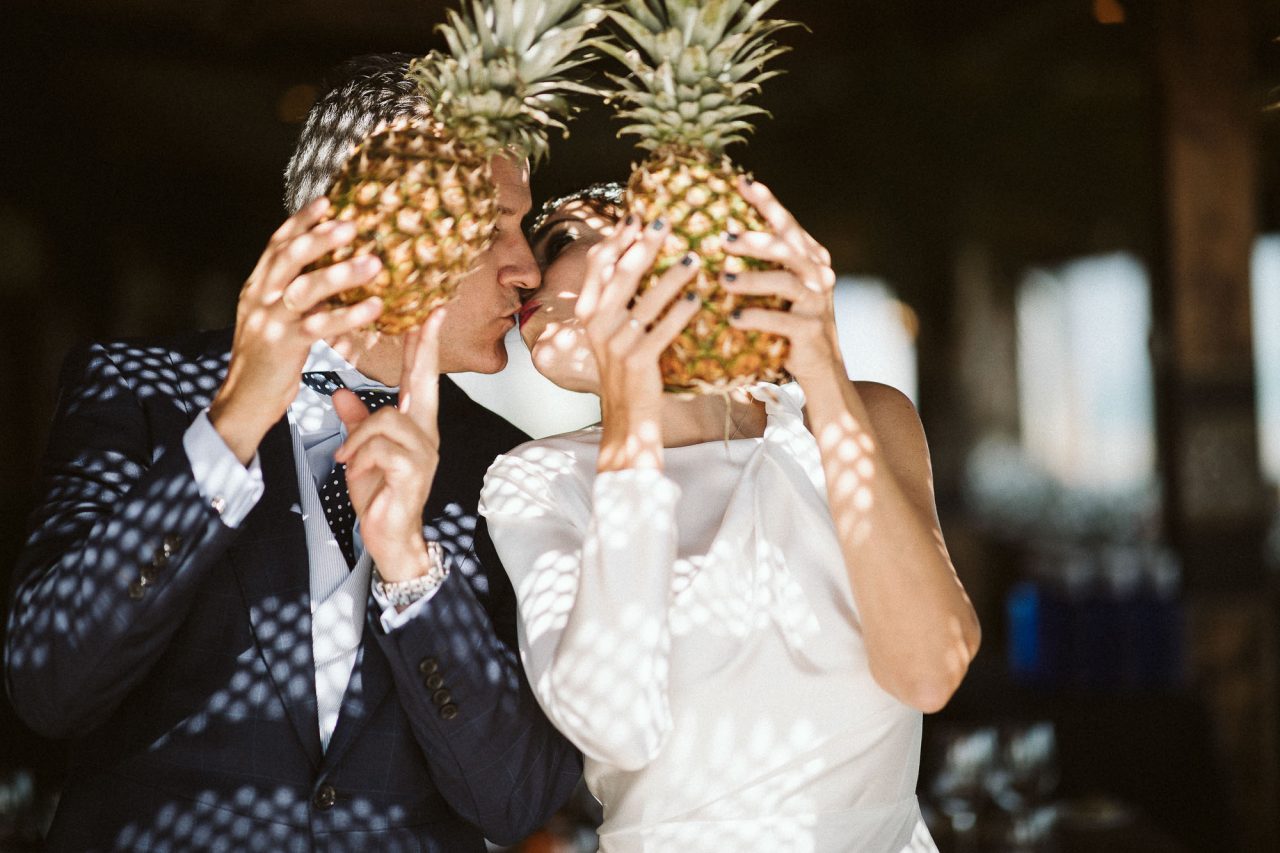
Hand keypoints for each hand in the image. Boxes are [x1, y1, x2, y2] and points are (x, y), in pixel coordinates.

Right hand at [209, 198, 384, 462]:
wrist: (244, 402)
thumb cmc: (268, 361)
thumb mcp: (274, 319)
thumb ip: (294, 295)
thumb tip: (331, 271)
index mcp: (256, 287)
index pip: (276, 245)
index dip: (301, 221)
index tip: (327, 201)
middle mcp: (259, 298)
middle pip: (288, 257)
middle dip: (320, 237)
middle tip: (353, 224)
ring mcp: (270, 321)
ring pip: (305, 289)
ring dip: (341, 273)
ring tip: (373, 263)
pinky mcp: (284, 346)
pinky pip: (319, 326)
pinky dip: (348, 315)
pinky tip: (374, 308)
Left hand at [332, 309, 444, 580]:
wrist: (389, 537)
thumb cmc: (381, 494)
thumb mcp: (360, 452)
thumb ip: (356, 421)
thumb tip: (341, 393)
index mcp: (416, 424)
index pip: (420, 377)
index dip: (425, 345)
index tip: (431, 312)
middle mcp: (426, 433)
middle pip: (424, 382)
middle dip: (424, 347)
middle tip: (427, 315)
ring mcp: (424, 453)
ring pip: (387, 419)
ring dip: (359, 437)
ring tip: (345, 458)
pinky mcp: (413, 472)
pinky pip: (381, 447)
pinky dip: (359, 454)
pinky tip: (351, 468)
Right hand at [575, 217, 701, 469]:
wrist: (626, 419)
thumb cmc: (627, 370)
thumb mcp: (613, 333)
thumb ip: (618, 299)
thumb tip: (636, 257)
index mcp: (588, 314)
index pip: (599, 266)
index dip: (617, 238)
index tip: (637, 215)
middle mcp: (597, 326)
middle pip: (621, 275)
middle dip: (644, 245)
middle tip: (667, 223)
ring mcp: (616, 344)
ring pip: (645, 301)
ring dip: (671, 276)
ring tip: (694, 257)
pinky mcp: (637, 362)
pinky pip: (663, 331)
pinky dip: (681, 312)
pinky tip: (699, 298)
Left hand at [721, 179, 843, 387]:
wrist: (820, 369)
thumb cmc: (789, 323)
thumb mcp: (779, 290)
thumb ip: (761, 264)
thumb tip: (719, 232)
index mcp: (811, 258)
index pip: (788, 224)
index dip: (768, 203)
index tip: (743, 183)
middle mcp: (819, 275)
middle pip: (787, 248)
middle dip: (756, 240)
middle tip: (724, 237)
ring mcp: (817, 302)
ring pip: (786, 281)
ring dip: (752, 279)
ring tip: (723, 280)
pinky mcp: (811, 331)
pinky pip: (782, 320)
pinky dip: (757, 317)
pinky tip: (733, 318)